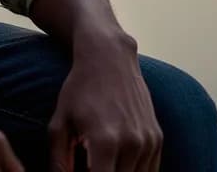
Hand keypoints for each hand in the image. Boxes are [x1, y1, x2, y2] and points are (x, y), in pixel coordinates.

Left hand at [48, 32, 161, 171]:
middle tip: (91, 164)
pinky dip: (135, 171)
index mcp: (104, 142)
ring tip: (102, 161)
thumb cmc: (79, 89)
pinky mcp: (157, 138)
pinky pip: (150, 171)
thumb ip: (59, 159)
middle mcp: (131, 144)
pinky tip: (117, 160)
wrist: (109, 57)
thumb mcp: (60, 121)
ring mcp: (148, 141)